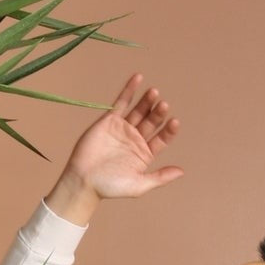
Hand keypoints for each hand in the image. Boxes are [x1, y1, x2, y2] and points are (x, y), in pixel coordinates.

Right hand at [45, 73, 184, 223]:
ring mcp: (123, 128)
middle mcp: (136, 139)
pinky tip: (138, 78)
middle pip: (151, 121)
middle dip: (158, 113)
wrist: (83, 181)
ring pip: (138, 111)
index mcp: (145, 153)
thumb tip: (181, 171)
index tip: (174, 122)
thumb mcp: (139, 185)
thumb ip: (160, 177)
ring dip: (147, 101)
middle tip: (163, 104)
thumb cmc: (110, 187)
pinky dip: (129, 90)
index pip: (162, 138)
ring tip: (154, 92)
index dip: (169, 130)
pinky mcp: (109, 121)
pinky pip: (121, 103)